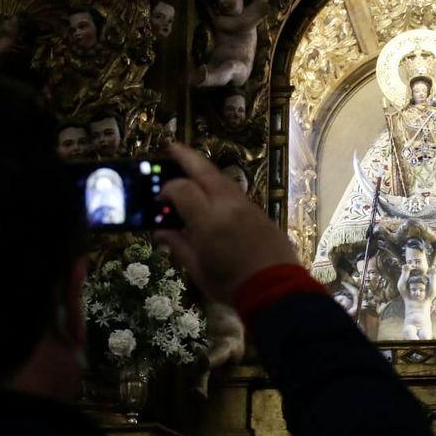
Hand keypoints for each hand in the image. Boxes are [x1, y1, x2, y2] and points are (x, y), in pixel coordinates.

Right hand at [155, 143, 298, 304]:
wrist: (276, 289)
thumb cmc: (231, 284)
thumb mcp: (198, 269)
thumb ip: (179, 246)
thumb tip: (161, 232)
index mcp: (208, 220)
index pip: (181, 189)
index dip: (166, 189)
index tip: (159, 199)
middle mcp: (227, 205)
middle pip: (204, 170)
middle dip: (186, 157)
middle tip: (172, 147)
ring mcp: (246, 205)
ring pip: (222, 178)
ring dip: (205, 171)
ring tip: (191, 168)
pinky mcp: (259, 211)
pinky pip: (235, 192)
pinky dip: (219, 186)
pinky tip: (213, 194)